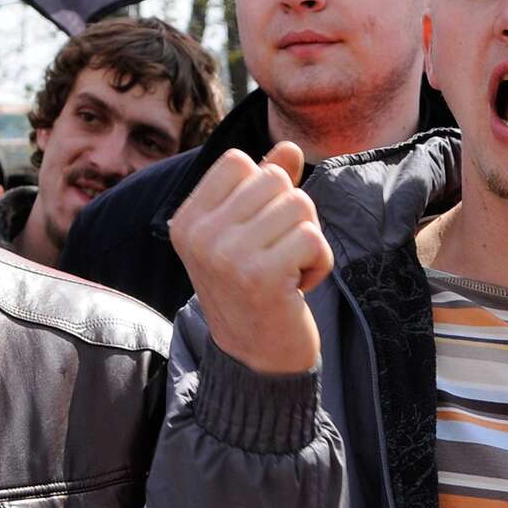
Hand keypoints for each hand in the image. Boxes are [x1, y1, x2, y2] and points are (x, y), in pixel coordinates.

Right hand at [169, 141, 331, 374]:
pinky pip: (313, 238)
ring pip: (300, 205)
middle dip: (292, 215)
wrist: (256, 360)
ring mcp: (227, 255)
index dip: (264, 189)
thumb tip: (290, 147)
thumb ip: (264, 189)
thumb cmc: (253, 291)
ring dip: (308, 240)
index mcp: (187, 221)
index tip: (258, 231)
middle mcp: (201, 235)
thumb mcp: (247, 235)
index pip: (238, 162)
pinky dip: (319, 263)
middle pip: (275, 179)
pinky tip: (298, 286)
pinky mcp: (260, 276)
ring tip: (287, 270)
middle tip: (277, 255)